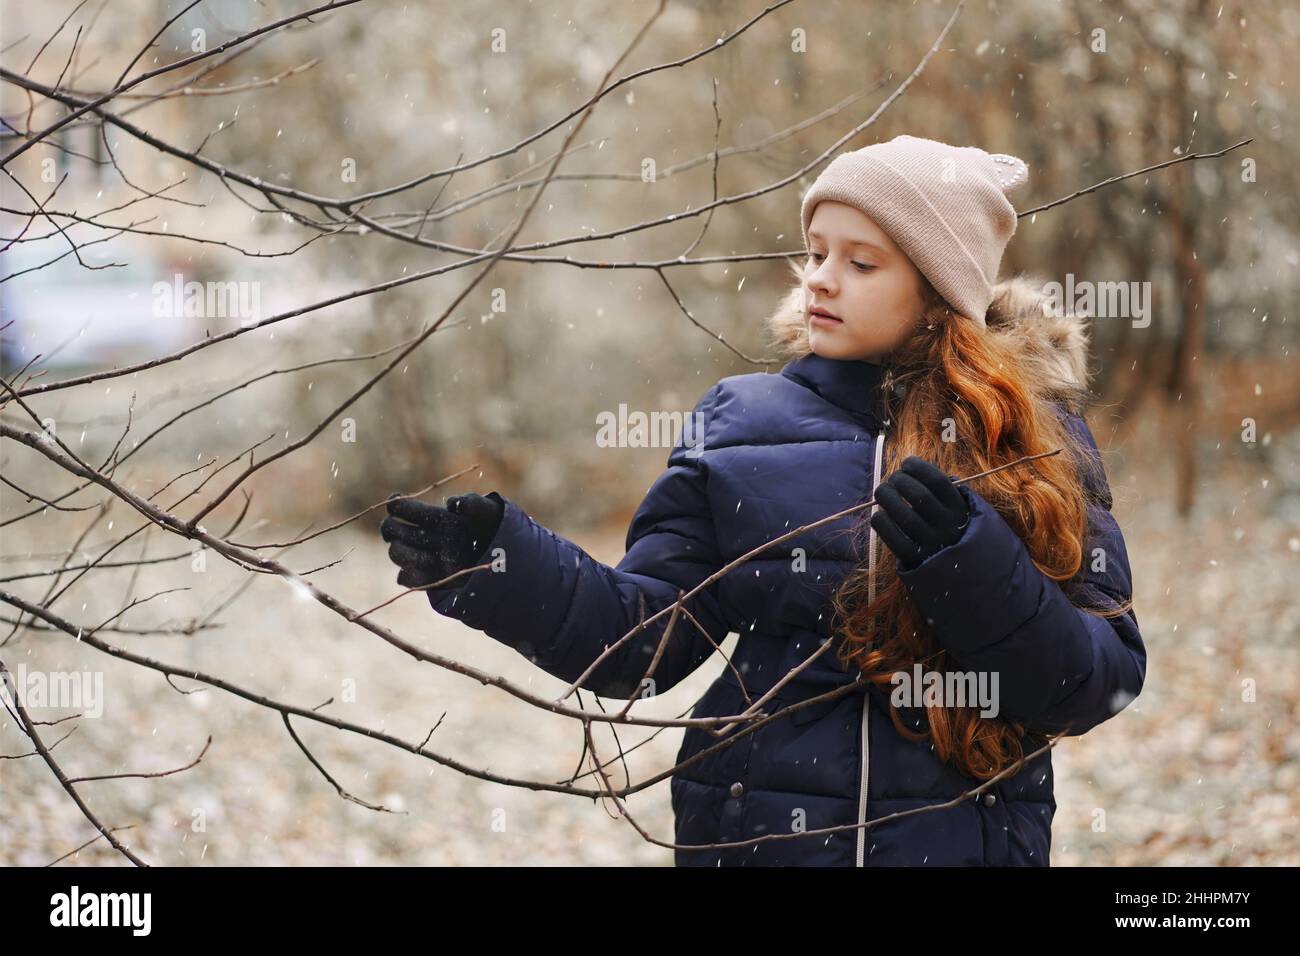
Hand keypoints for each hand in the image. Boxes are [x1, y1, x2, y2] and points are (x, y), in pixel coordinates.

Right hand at [379, 491, 503, 588]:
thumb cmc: (498, 533)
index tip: (395, 502)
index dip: (395, 503)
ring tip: (428, 556)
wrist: (505, 566)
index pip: (402, 507)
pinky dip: (410, 575)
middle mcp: (425, 537)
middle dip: (392, 528)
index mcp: (435, 518)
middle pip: (391, 529)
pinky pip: (406, 578)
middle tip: (399, 530)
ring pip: (396, 552)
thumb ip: (474, 503)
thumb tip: (451, 503)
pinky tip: (426, 571)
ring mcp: (424, 559)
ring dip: (404, 552)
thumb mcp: (491, 513)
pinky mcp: (428, 580)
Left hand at [869, 457, 969, 570]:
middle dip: (899, 481)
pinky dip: (882, 523)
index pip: (937, 481)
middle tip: (893, 480)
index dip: (918, 467)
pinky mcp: (916, 560)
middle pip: (919, 497)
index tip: (907, 463)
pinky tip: (879, 515)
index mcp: (959, 509)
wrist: (961, 567)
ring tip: (882, 492)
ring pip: (905, 517)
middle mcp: (948, 526)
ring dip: (888, 498)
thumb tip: (907, 468)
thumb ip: (938, 488)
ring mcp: (933, 544)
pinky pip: (894, 540)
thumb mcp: (954, 505)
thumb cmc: (949, 525)